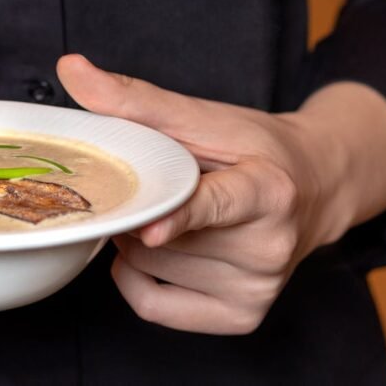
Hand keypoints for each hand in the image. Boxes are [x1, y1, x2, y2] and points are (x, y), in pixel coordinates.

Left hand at [57, 54, 385, 333]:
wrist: (316, 186)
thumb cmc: (253, 147)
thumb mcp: (204, 116)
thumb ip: (136, 98)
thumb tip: (70, 67)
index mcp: (270, 189)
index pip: (219, 205)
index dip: (182, 216)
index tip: (152, 227)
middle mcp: (271, 246)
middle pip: (162, 236)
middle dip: (141, 206)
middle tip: (163, 184)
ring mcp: (258, 288)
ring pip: (149, 266)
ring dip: (138, 237)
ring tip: (172, 211)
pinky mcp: (243, 317)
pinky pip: (153, 306)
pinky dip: (135, 275)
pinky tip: (155, 247)